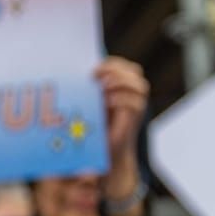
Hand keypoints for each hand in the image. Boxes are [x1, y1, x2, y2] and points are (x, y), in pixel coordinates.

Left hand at [94, 57, 148, 186]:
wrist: (102, 152)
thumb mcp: (89, 104)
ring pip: (140, 86)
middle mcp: (131, 94)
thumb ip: (88, 90)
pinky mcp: (133, 119)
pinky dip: (121, 99)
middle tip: (97, 75)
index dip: (111, 63)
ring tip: (103, 87)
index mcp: (120, 86)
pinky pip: (135, 104)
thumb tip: (75, 74)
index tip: (92, 69)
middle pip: (135, 71)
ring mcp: (135, 106)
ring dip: (121, 82)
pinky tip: (108, 101)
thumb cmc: (92, 126)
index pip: (123, 66)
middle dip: (116, 69)